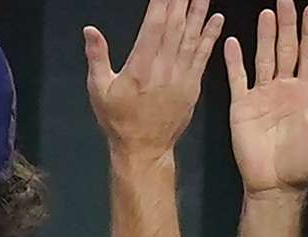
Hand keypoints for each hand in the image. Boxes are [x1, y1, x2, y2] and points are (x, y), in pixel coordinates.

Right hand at [85, 0, 223, 158]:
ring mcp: (181, 77)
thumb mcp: (99, 90)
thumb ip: (97, 58)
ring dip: (200, 12)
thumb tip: (90, 31)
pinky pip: (203, 57)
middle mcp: (164, 69)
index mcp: (141, 67)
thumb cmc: (119, 121)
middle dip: (182, 1)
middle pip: (176, 25)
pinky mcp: (193, 86)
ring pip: (193, 37)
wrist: (145, 150)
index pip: (154, 25)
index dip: (162, 2)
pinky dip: (211, 37)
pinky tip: (217, 19)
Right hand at [223, 0, 307, 194]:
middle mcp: (284, 88)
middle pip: (286, 48)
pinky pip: (238, 77)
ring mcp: (262, 94)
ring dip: (264, 35)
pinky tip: (233, 41)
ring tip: (266, 13)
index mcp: (306, 93)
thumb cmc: (304, 164)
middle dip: (286, 24)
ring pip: (264, 57)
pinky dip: (234, 60)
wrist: (275, 184)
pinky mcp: (242, 105)